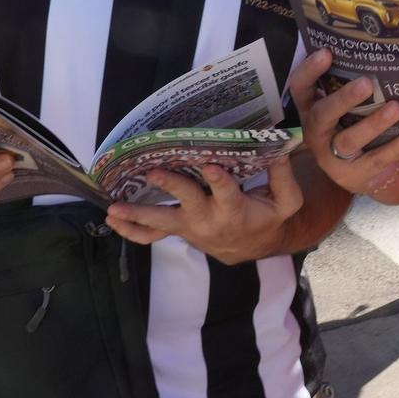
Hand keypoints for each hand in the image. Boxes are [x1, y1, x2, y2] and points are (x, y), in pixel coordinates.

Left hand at [103, 158, 302, 264]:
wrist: (250, 247)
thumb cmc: (267, 218)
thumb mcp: (286, 202)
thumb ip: (283, 178)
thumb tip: (279, 150)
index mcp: (234, 210)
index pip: (226, 193)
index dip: (218, 179)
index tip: (208, 164)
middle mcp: (208, 220)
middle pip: (187, 203)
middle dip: (170, 185)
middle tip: (153, 171)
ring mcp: (189, 227)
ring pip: (160, 224)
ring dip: (135, 216)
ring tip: (112, 209)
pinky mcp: (178, 230)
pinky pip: (151, 237)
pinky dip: (131, 231)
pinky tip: (112, 221)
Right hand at [292, 50, 398, 197]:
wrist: (365, 175)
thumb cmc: (354, 127)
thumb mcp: (347, 109)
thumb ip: (350, 86)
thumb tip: (375, 53)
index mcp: (311, 110)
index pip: (301, 88)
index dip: (309, 71)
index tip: (327, 53)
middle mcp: (316, 133)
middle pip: (323, 115)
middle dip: (344, 99)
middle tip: (367, 83)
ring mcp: (332, 157)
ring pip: (350, 139)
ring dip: (374, 123)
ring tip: (396, 108)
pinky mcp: (354, 175)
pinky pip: (376, 160)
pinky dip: (396, 148)